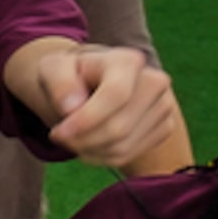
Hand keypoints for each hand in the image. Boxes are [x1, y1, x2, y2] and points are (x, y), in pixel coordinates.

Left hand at [37, 44, 180, 172]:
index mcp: (127, 61)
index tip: (57, 133)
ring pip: (122, 147)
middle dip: (81, 140)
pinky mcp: (164, 127)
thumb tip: (72, 107)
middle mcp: (154, 81)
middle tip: (59, 135)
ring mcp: (164, 105)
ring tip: (73, 137)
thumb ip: (59, 83)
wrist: (92, 84)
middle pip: (119, 127)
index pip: (116, 95)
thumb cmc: (70, 76)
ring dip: (88, 151)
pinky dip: (101, 157)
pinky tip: (90, 143)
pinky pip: (127, 156)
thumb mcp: (53, 69)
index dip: (86, 120)